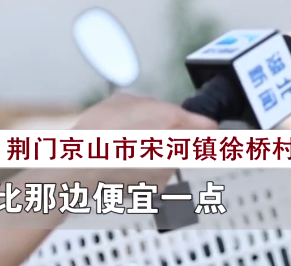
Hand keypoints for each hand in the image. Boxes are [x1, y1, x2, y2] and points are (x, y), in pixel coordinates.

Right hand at [72, 92, 216, 188]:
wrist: (80, 165)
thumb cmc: (99, 131)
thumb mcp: (125, 101)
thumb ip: (151, 106)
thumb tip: (155, 111)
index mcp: (174, 121)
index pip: (209, 126)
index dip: (200, 124)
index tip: (195, 125)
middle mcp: (176, 148)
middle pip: (189, 143)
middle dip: (176, 139)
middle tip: (152, 135)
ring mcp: (167, 171)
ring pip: (172, 160)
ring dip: (159, 155)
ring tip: (131, 150)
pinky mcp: (155, 189)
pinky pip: (157, 176)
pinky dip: (146, 172)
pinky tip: (126, 165)